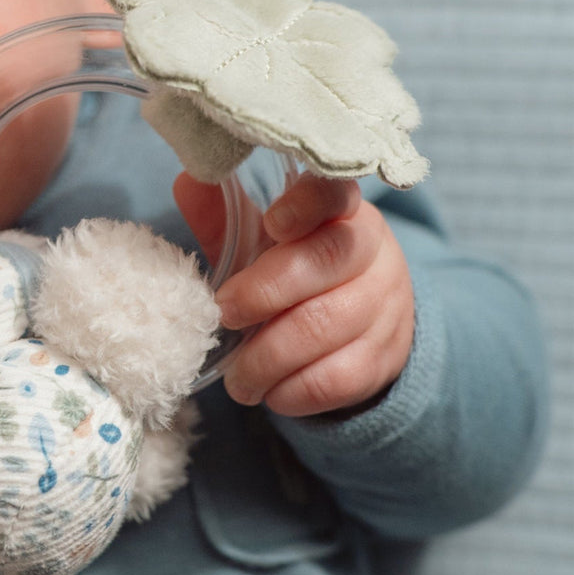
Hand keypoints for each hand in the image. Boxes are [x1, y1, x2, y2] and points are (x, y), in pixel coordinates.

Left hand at [174, 173, 414, 417]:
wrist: (360, 325)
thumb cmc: (294, 269)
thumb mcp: (259, 239)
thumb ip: (223, 215)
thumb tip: (189, 180)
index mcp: (339, 210)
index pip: (332, 192)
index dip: (305, 204)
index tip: (272, 222)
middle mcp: (371, 251)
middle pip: (328, 259)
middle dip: (265, 292)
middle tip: (223, 314)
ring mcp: (385, 304)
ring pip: (328, 325)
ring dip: (269, 357)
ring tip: (237, 376)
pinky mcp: (384, 356)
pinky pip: (339, 377)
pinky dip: (295, 391)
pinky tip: (271, 393)